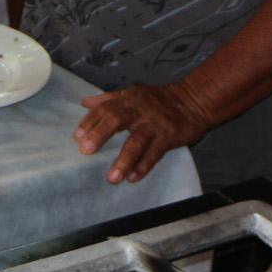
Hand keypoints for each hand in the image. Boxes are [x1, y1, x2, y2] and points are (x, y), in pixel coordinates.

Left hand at [75, 81, 210, 184]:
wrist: (194, 100)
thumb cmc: (159, 99)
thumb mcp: (132, 93)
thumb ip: (108, 99)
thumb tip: (84, 102)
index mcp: (128, 100)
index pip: (104, 108)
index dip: (90, 121)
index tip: (77, 136)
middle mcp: (139, 111)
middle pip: (116, 120)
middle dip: (100, 135)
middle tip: (86, 150)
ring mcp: (154, 124)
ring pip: (136, 142)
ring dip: (123, 160)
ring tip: (112, 177)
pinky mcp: (168, 137)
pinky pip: (154, 153)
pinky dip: (144, 166)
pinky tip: (133, 178)